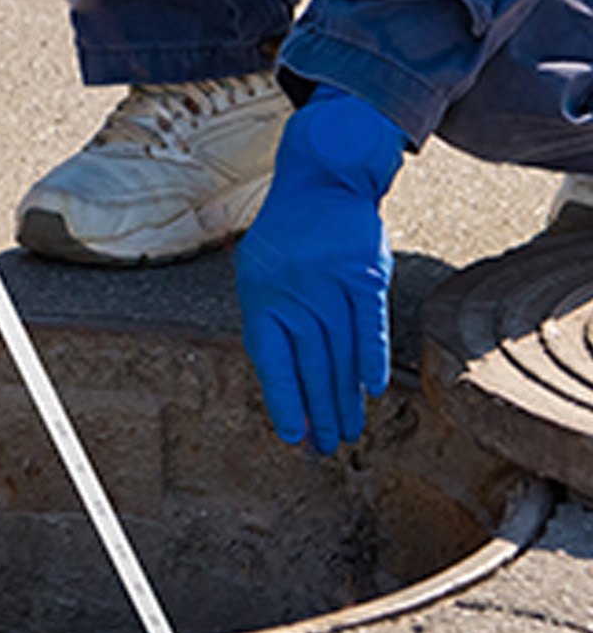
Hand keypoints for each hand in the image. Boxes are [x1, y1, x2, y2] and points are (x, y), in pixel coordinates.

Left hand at [235, 84, 408, 454]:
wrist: (321, 182)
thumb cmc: (287, 236)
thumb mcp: (260, 272)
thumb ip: (270, 320)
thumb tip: (281, 379)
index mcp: (261, 295)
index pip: (271, 359)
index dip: (283, 399)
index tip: (293, 436)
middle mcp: (294, 293)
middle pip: (308, 364)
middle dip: (318, 411)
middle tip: (327, 449)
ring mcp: (330, 283)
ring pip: (338, 352)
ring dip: (344, 396)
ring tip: (348, 432)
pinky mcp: (365, 275)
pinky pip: (368, 324)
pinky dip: (370, 356)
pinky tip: (372, 389)